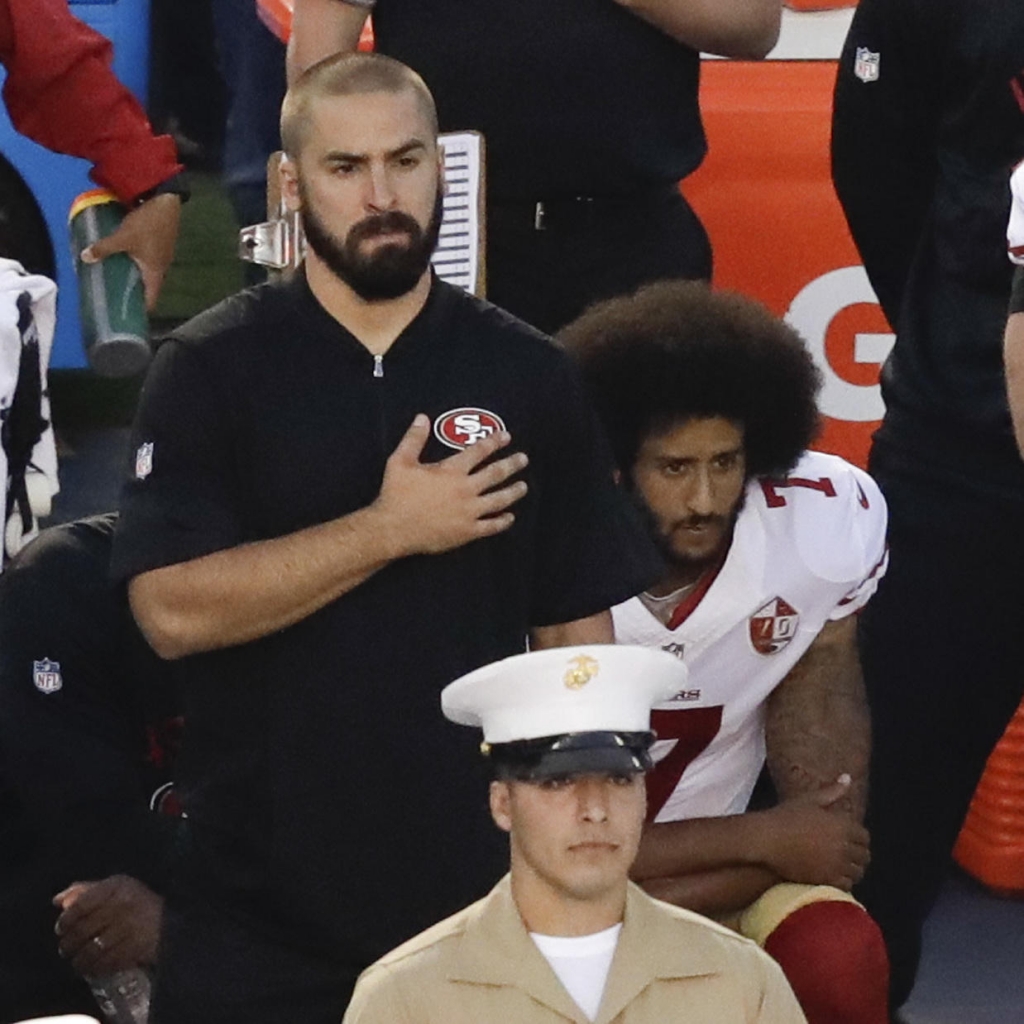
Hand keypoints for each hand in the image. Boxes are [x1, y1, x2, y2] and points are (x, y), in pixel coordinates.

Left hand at [53, 875, 162, 975]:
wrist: (171, 921)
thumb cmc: (137, 902)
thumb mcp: (115, 888)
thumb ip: (85, 891)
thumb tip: (57, 901)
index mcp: (117, 886)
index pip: (80, 905)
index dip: (66, 920)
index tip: (61, 929)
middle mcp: (123, 905)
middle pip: (83, 930)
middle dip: (69, 944)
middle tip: (66, 949)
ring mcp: (130, 928)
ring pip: (92, 950)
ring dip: (79, 960)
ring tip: (78, 961)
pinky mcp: (136, 948)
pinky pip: (106, 963)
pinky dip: (95, 969)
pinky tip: (93, 968)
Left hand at [81, 193, 180, 309]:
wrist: (166, 200)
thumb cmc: (148, 224)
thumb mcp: (122, 237)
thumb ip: (104, 248)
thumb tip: (84, 257)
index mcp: (155, 272)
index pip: (150, 300)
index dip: (139, 310)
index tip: (126, 314)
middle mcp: (162, 268)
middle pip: (148, 287)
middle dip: (133, 291)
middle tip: (115, 293)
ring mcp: (163, 255)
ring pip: (148, 272)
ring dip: (135, 275)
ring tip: (117, 275)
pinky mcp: (161, 244)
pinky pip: (148, 260)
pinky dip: (138, 262)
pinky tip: (126, 256)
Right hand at [373, 414, 528, 555]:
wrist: (393, 529)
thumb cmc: (396, 495)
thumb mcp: (400, 462)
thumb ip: (413, 439)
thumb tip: (422, 418)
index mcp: (452, 471)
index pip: (479, 451)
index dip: (494, 442)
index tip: (506, 437)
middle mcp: (465, 489)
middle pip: (495, 474)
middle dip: (512, 464)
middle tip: (523, 459)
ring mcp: (469, 512)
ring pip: (499, 500)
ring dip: (513, 492)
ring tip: (523, 487)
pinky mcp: (467, 532)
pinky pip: (491, 526)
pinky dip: (502, 522)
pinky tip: (509, 517)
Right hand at [757, 777, 870, 889]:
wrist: (767, 839)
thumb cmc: (786, 816)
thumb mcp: (809, 800)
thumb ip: (832, 791)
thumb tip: (847, 777)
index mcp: (842, 825)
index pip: (864, 837)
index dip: (859, 839)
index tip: (851, 840)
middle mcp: (843, 845)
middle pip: (864, 856)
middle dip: (859, 856)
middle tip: (849, 855)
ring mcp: (836, 864)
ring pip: (857, 872)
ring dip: (853, 870)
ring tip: (842, 867)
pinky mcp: (826, 879)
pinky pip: (846, 885)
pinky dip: (844, 882)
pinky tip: (834, 877)